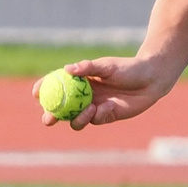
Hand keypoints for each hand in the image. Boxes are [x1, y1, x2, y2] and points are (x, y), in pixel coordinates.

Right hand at [41, 55, 176, 129]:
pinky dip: (98, 115)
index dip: (43, 90)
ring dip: (76, 119)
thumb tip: (68, 69)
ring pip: (75, 119)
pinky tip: (109, 106)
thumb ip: (88, 68)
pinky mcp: (106, 116)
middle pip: (60, 109)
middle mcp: (83, 95)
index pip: (55, 85)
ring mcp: (93, 107)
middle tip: (48, 118)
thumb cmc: (128, 68)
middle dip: (50, 115)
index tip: (36, 92)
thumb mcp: (107, 66)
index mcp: (79, 80)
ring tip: (87, 109)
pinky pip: (95, 120)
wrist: (151, 79)